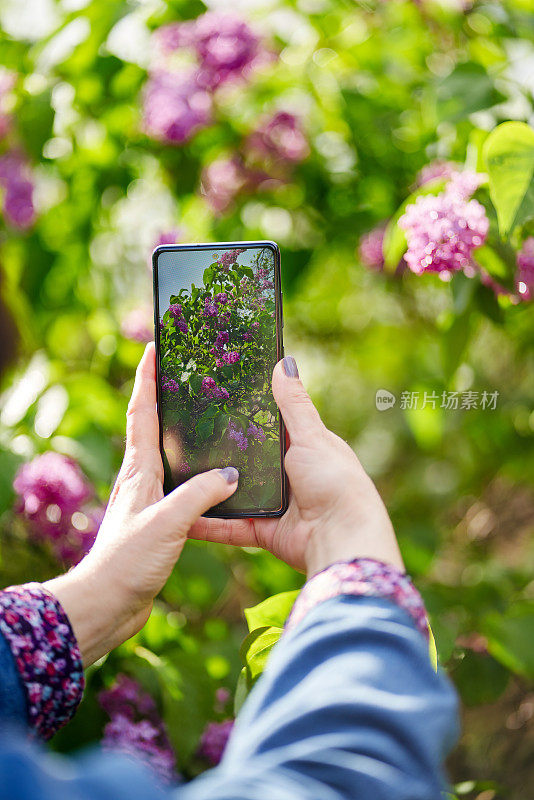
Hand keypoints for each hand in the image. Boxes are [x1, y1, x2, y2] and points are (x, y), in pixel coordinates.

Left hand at [46, 343, 238, 666]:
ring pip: (170, 456)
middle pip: (154, 427)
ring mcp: (150, 499)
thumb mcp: (168, 522)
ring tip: (212, 420)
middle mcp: (142, 479)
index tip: (155, 348)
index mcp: (139, 470)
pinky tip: (218, 480)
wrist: (108, 604)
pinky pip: (182, 486)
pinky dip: (198, 472)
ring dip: (185, 434)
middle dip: (169, 399)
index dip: (147, 379)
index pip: (142, 413)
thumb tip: (231, 473)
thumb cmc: (128, 560)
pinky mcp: (159, 521)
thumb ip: (200, 494)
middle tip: (192, 377)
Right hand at [190, 356, 403, 577]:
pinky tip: (180, 514)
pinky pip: (228, 526)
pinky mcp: (261, 530)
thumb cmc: (335, 481)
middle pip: (246, 459)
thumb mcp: (312, 436)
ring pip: (231, 493)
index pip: (268, 426)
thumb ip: (294, 404)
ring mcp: (272, 504)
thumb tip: (284, 361)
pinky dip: (207, 523)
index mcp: (302, 448)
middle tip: (182, 433)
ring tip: (172, 472)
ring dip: (206, 488)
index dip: (244, 414)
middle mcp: (286, 475)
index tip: (213, 399)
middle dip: (219, 451)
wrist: (340, 538)